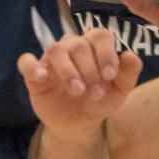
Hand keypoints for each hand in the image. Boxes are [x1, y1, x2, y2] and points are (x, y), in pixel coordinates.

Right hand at [17, 29, 142, 137]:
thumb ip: (128, 73)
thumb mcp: (119, 91)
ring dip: (68, 71)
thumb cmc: (100, 100)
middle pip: (78, 46)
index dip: (105, 53)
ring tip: (78, 91)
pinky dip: (32, 66)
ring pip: (55, 50)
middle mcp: (72, 47)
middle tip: (96, 93)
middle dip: (89, 70)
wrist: (79, 123)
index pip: (100, 35)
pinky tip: (41, 76)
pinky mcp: (34, 74)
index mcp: (95, 46)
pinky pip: (26, 62)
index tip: (110, 75)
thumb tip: (131, 55)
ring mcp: (52, 59)